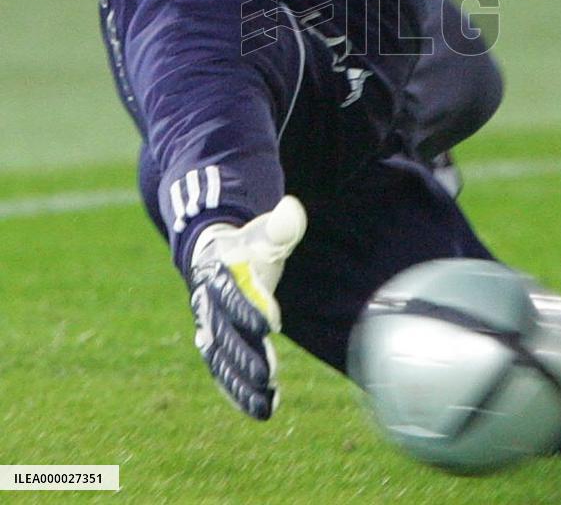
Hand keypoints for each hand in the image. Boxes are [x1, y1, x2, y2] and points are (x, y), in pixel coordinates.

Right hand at [188, 195, 306, 418]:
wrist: (214, 256)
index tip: (270, 324)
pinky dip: (237, 391)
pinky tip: (262, 409)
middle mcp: (209, 304)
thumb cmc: (247, 244)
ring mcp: (208, 327)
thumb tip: (293, 210)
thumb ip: (280, 226)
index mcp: (220, 273)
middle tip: (269, 375)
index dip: (247, 308)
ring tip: (267, 405)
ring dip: (241, 383)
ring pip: (221, 360)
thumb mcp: (264, 232)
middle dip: (245, 355)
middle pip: (225, 333)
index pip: (231, 292)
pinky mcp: (214, 345)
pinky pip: (222, 371)